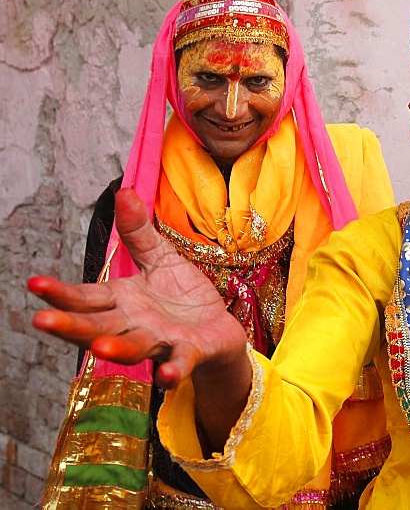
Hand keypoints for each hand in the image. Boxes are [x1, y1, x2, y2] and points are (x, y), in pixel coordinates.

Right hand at [29, 188, 247, 388]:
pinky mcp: (189, 353)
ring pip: (133, 347)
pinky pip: (179, 362)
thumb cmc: (181, 295)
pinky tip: (167, 375)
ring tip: (99, 348)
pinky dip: (173, 369)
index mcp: (121, 302)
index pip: (85, 298)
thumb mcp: (160, 258)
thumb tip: (123, 191)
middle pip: (97, 327)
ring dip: (117, 349)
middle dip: (70, 324)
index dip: (61, 293)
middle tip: (42, 320)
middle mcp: (133, 325)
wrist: (218, 327)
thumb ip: (139, 233)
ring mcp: (160, 341)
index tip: (34, 283)